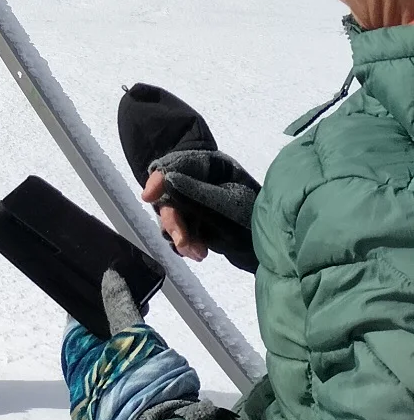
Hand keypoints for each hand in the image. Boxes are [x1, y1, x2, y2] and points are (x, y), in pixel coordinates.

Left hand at [62, 269, 201, 419]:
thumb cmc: (142, 380)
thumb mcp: (131, 334)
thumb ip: (119, 303)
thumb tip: (107, 274)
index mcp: (75, 360)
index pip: (76, 321)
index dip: (93, 301)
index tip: (111, 286)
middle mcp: (80, 381)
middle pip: (93, 341)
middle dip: (113, 320)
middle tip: (137, 304)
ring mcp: (98, 399)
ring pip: (108, 360)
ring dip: (124, 342)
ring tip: (147, 325)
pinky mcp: (117, 411)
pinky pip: (120, 378)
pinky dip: (130, 363)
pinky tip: (149, 355)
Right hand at [144, 147, 258, 270]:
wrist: (270, 238)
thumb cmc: (254, 212)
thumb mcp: (230, 199)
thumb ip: (199, 192)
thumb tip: (168, 181)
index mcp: (204, 166)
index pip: (174, 166)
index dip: (158, 179)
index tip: (148, 196)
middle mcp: (193, 183)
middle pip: (169, 196)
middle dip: (173, 220)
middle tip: (182, 241)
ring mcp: (192, 204)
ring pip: (172, 217)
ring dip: (180, 237)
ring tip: (199, 253)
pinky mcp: (193, 223)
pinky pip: (179, 232)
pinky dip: (185, 245)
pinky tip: (198, 253)